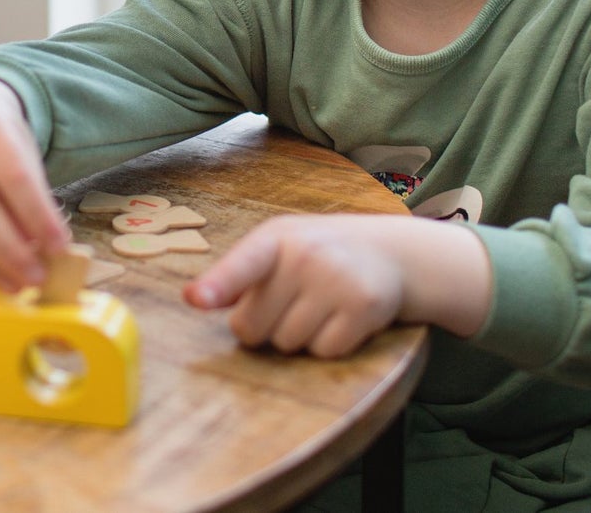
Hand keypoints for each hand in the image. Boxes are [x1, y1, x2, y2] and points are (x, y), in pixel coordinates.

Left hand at [183, 214, 490, 357]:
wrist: (394, 252)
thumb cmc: (322, 253)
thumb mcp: (281, 245)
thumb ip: (240, 272)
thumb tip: (196, 297)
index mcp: (275, 238)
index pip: (241, 265)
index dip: (216, 286)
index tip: (196, 300)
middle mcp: (304, 256)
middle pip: (252, 327)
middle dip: (265, 326)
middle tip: (292, 301)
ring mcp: (335, 280)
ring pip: (286, 344)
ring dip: (298, 336)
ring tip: (321, 305)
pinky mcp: (363, 307)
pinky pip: (323, 352)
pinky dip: (329, 344)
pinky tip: (342, 318)